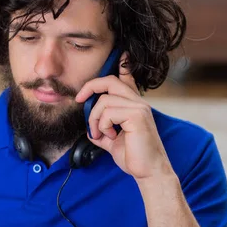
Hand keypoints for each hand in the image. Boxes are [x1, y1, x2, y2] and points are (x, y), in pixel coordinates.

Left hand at [74, 54, 173, 181]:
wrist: (148, 172)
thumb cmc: (133, 157)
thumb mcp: (112, 140)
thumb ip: (102, 130)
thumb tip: (89, 129)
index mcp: (133, 105)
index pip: (127, 79)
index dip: (124, 65)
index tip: (122, 55)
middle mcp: (138, 102)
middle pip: (110, 81)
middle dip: (90, 87)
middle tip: (78, 99)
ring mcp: (139, 107)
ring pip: (104, 100)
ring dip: (94, 119)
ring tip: (100, 134)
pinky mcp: (137, 115)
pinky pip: (108, 112)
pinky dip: (102, 126)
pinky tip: (111, 137)